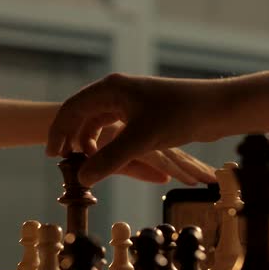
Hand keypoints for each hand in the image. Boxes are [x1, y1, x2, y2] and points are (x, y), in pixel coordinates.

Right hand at [47, 73, 217, 185]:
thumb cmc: (179, 115)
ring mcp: (131, 102)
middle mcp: (119, 92)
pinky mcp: (144, 113)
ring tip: (84, 163)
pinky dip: (109, 144)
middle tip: (64, 162)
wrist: (216, 107)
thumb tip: (83, 179)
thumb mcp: (141, 140)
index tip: (52, 155)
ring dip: (92, 144)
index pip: (72, 109)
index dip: (58, 132)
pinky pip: (116, 128)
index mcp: (111, 90)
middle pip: (84, 116)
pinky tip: (109, 159)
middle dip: (74, 140)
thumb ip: (111, 160)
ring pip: (100, 123)